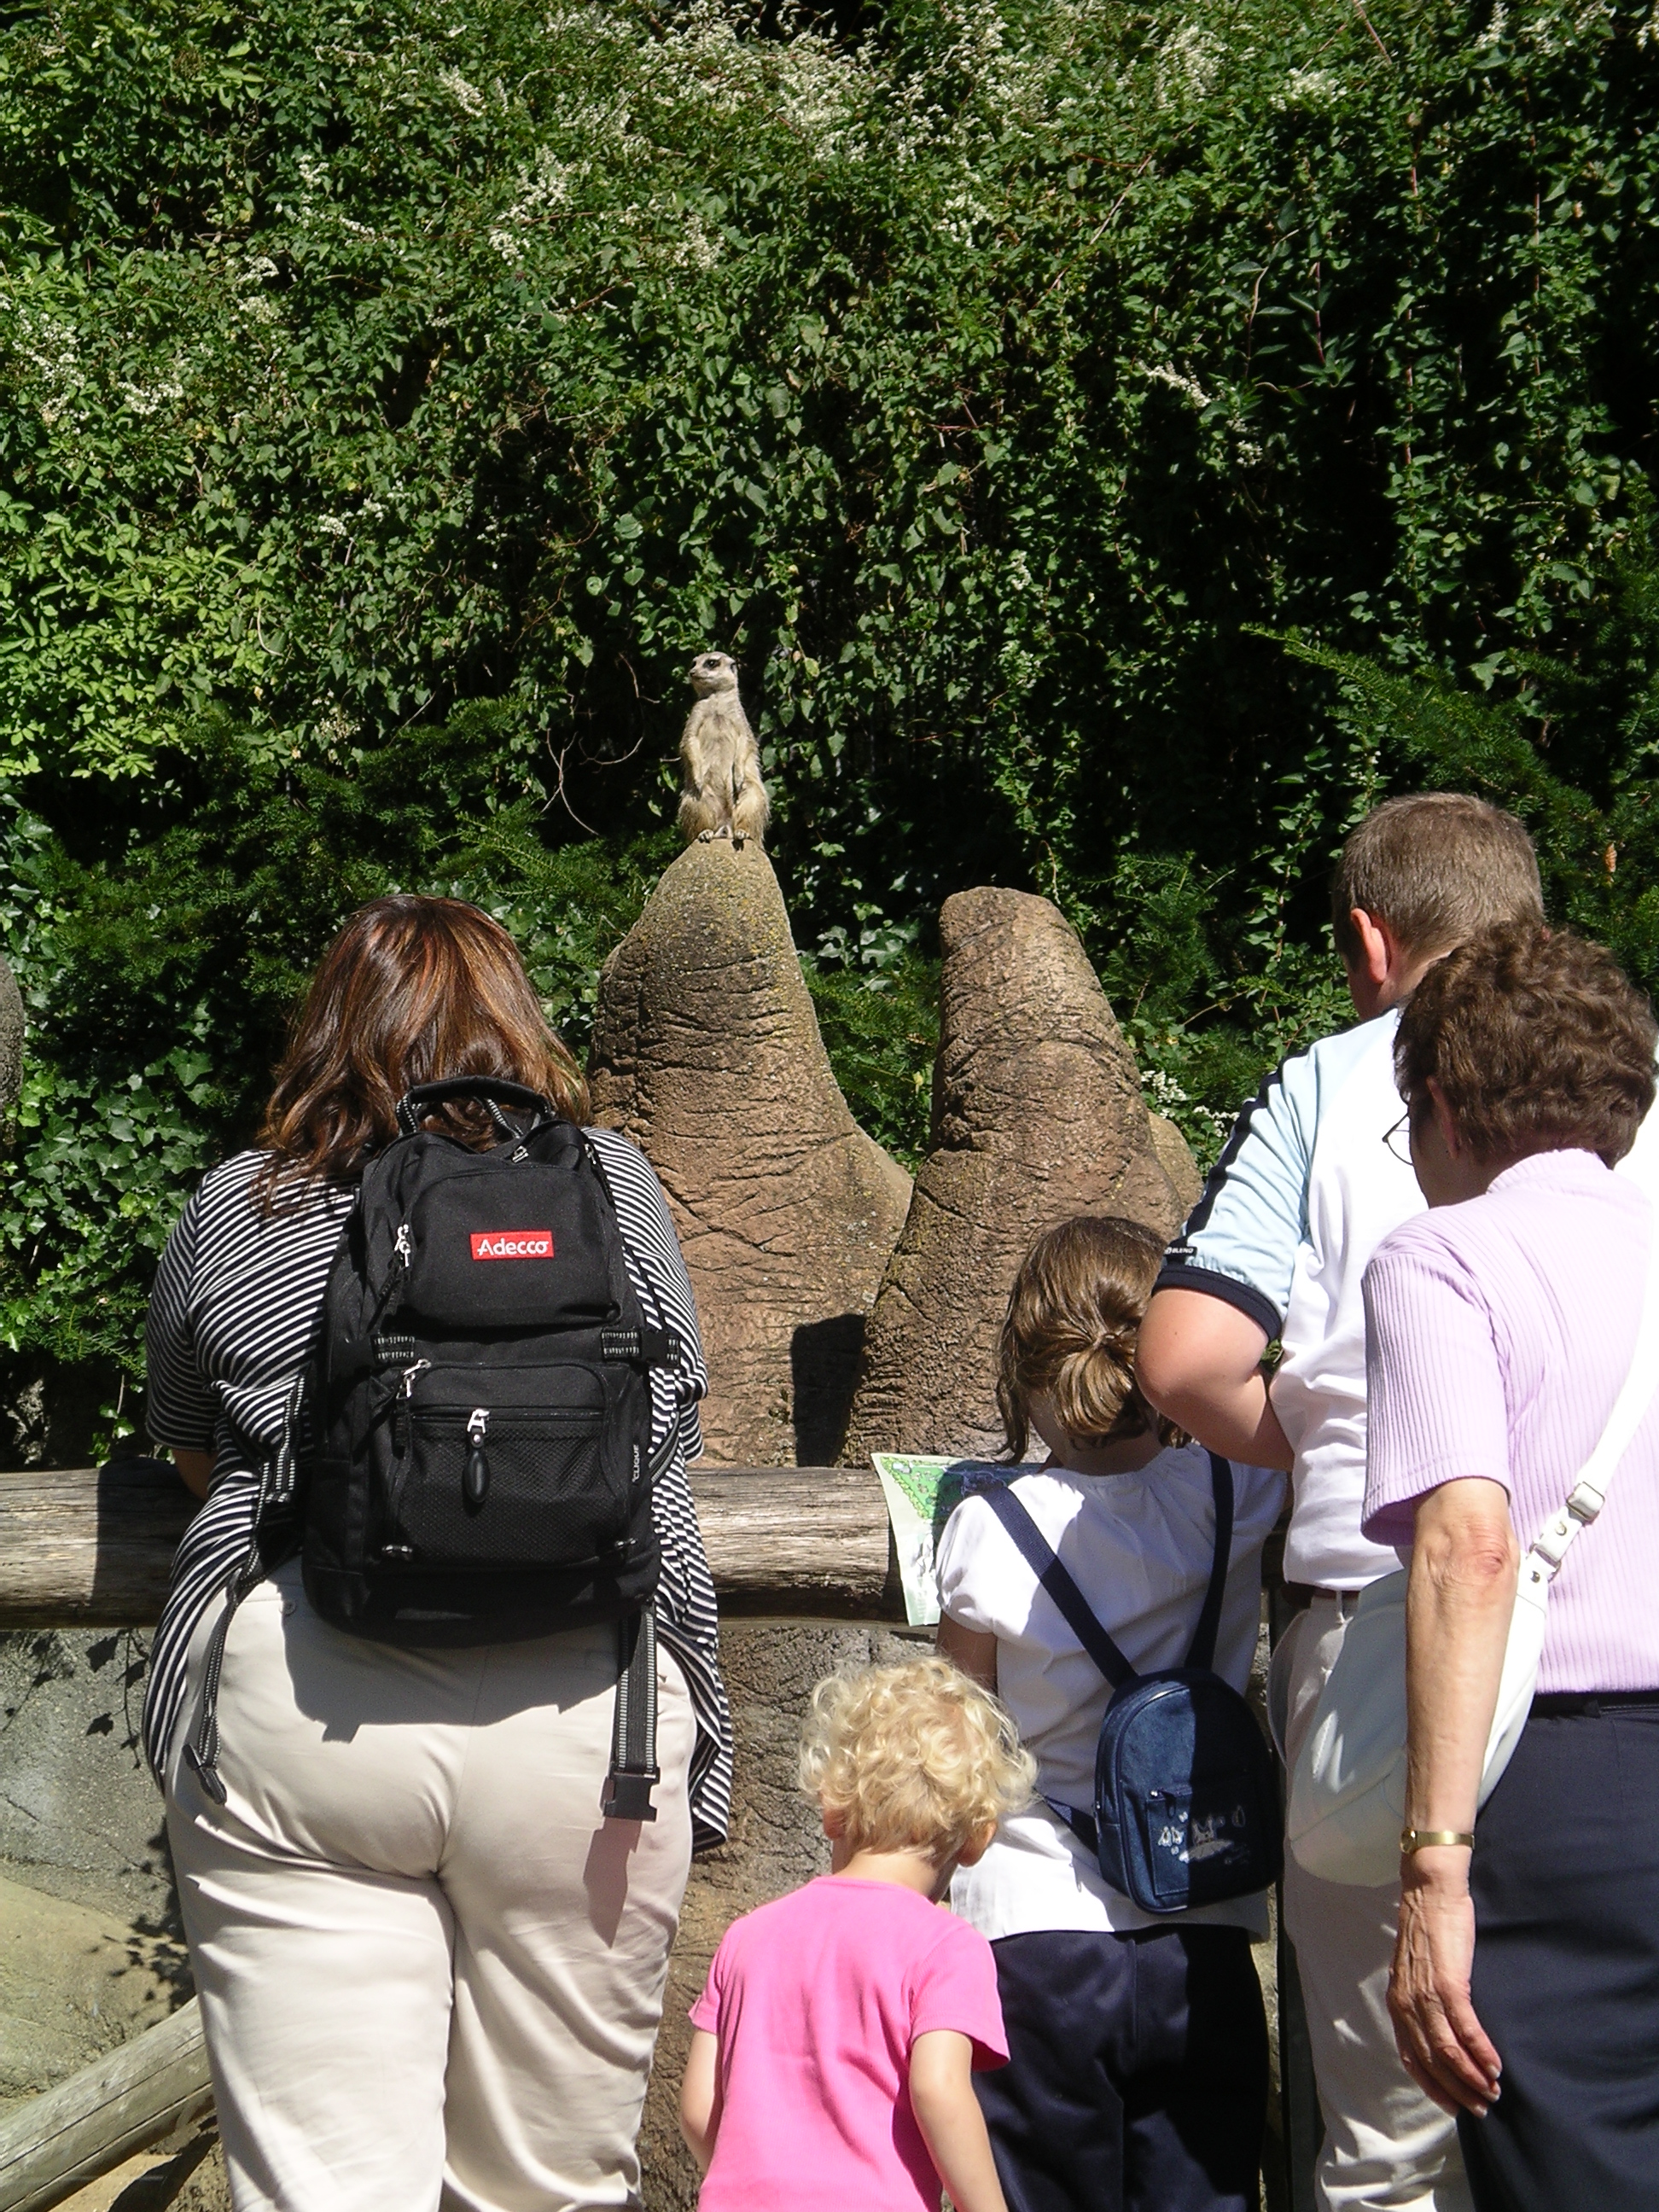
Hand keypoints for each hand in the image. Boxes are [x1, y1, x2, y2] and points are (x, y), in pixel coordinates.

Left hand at [1388, 1854, 1501, 2116]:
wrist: (1431, 1891)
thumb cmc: (1429, 1931)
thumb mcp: (1416, 1973)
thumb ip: (1422, 2003)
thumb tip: (1440, 2034)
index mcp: (1397, 2003)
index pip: (1411, 2058)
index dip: (1433, 2087)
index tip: (1453, 2107)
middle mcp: (1406, 2003)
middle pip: (1432, 2061)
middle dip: (1457, 2090)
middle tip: (1481, 2108)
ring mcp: (1426, 1994)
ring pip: (1447, 2050)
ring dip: (1472, 2077)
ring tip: (1493, 2093)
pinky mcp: (1449, 1982)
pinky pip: (1465, 2028)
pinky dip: (1481, 2052)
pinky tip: (1495, 2066)